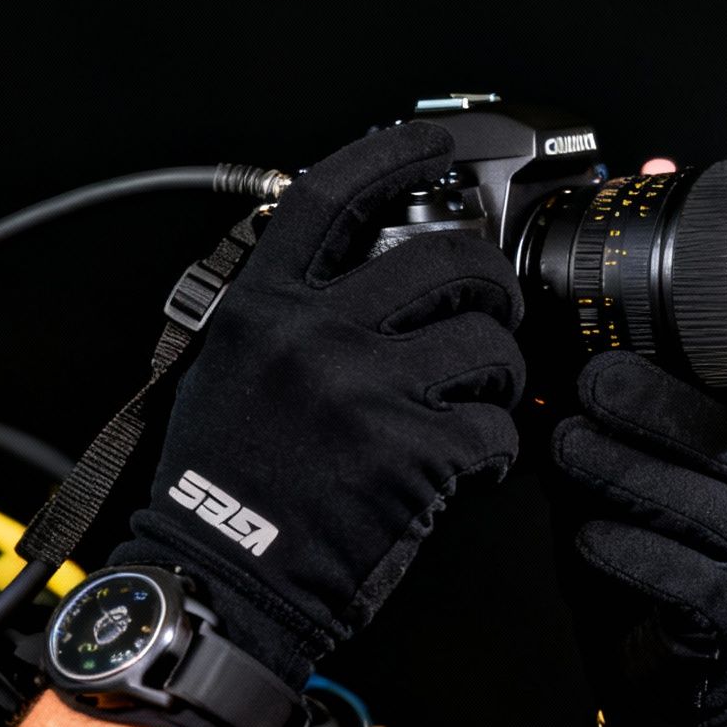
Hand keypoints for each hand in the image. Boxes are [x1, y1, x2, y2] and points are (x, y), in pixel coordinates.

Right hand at [103, 122, 524, 726]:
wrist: (221, 583)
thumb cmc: (227, 491)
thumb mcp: (229, 372)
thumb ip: (288, 315)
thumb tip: (361, 272)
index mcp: (262, 308)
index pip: (332, 197)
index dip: (394, 156)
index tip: (435, 144)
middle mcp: (312, 335)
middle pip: (448, 260)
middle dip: (493, 283)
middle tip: (497, 309)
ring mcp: (365, 389)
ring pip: (487, 342)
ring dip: (504, 373)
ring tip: (485, 400)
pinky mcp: (411, 451)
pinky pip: (496, 427)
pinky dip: (498, 449)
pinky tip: (471, 466)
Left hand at [549, 352, 726, 726]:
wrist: (687, 671)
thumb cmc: (663, 552)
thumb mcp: (646, 479)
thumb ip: (626, 431)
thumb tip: (561, 378)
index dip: (695, 364)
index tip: (623, 348)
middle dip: (654, 408)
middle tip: (590, 385)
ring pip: (703, 504)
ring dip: (628, 472)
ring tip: (567, 448)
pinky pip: (685, 577)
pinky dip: (631, 553)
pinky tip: (589, 536)